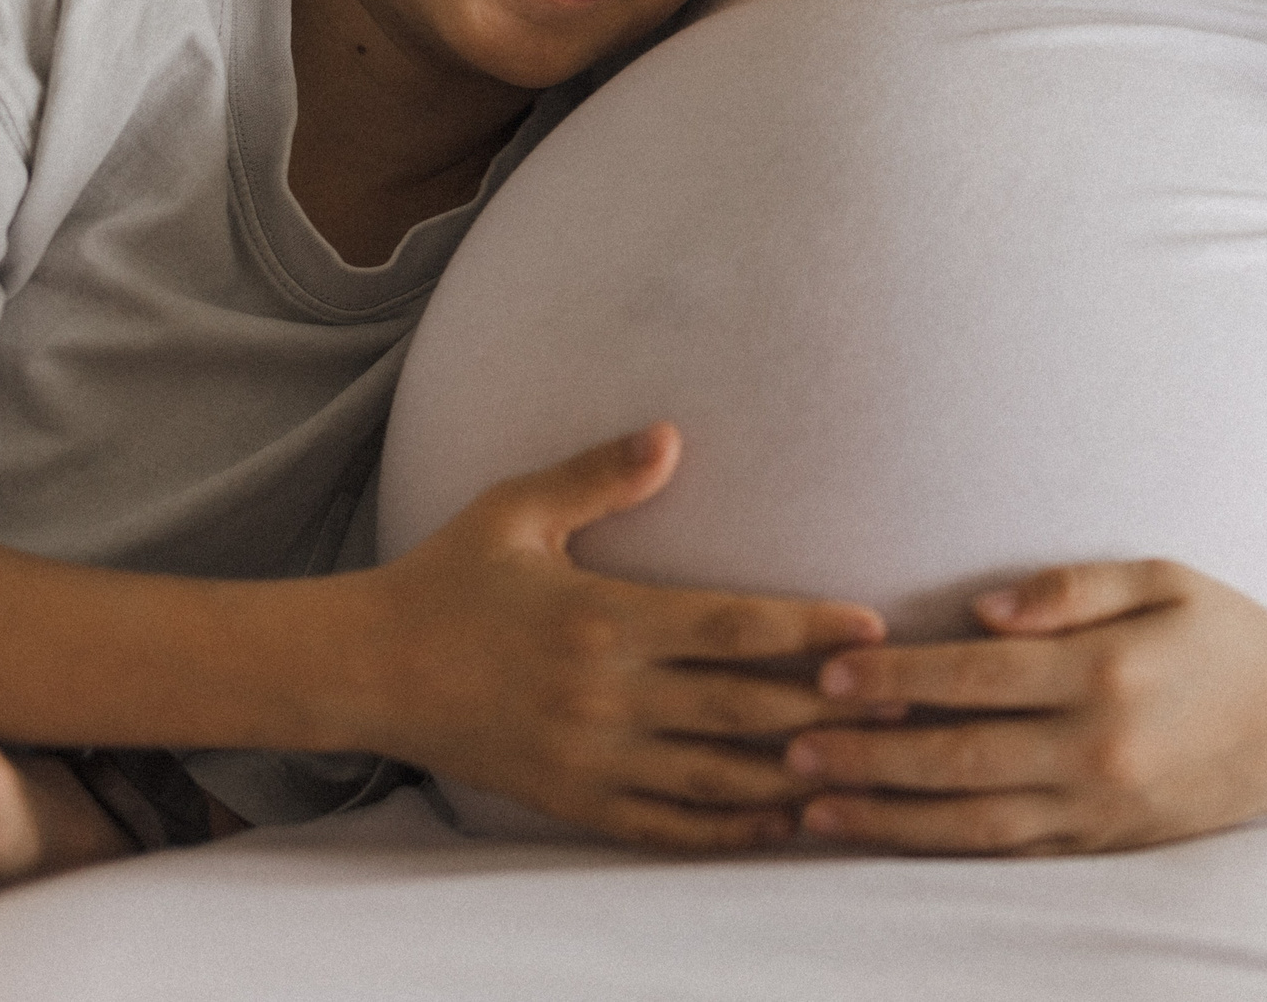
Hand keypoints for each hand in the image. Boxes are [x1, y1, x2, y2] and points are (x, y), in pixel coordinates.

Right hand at [353, 424, 893, 848]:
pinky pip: (664, 827)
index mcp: (601, 620)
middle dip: (828, 707)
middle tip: (905, 700)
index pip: (730, 626)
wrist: (362, 669)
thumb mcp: (516, 511)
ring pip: (715, 778)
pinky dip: (728, 831)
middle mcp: (603, 696)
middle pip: (741, 709)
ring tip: (868, 768)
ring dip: (794, 776)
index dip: (807, 628)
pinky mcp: (572, 802)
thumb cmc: (448, 578)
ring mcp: (589, 758)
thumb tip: (672, 436)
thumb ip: (599, 478)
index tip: (872, 626)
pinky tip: (782, 824)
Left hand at [783, 560, 1266, 854]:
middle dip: (866, 751)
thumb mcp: (1162, 577)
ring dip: (884, 814)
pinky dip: (935, 846)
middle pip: (956, 756)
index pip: (976, 676)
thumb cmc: (1225, 633)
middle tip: (787, 744)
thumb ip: (1071, 587)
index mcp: (1105, 673)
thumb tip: (983, 607)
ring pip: (969, 821)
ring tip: (812, 804)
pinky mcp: (1100, 843)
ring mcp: (1097, 806)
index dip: (896, 677)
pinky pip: (1003, 852)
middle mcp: (1096, 749)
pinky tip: (885, 832)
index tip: (829, 673)